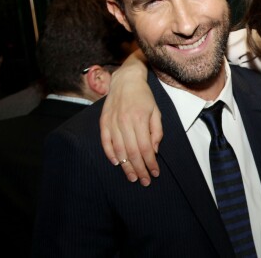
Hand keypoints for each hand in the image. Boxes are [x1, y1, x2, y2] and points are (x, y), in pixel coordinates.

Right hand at [100, 49, 161, 185]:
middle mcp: (124, 122)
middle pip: (132, 152)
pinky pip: (105, 142)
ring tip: (132, 177)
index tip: (155, 173)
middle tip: (144, 181)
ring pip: (118, 150)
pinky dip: (110, 154)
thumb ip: (156, 131)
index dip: (150, 163)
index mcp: (139, 119)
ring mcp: (112, 122)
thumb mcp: (156, 111)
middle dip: (139, 169)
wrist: (125, 79)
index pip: (145, 148)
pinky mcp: (103, 122)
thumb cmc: (144, 96)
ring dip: (126, 166)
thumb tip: (154, 151)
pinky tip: (117, 163)